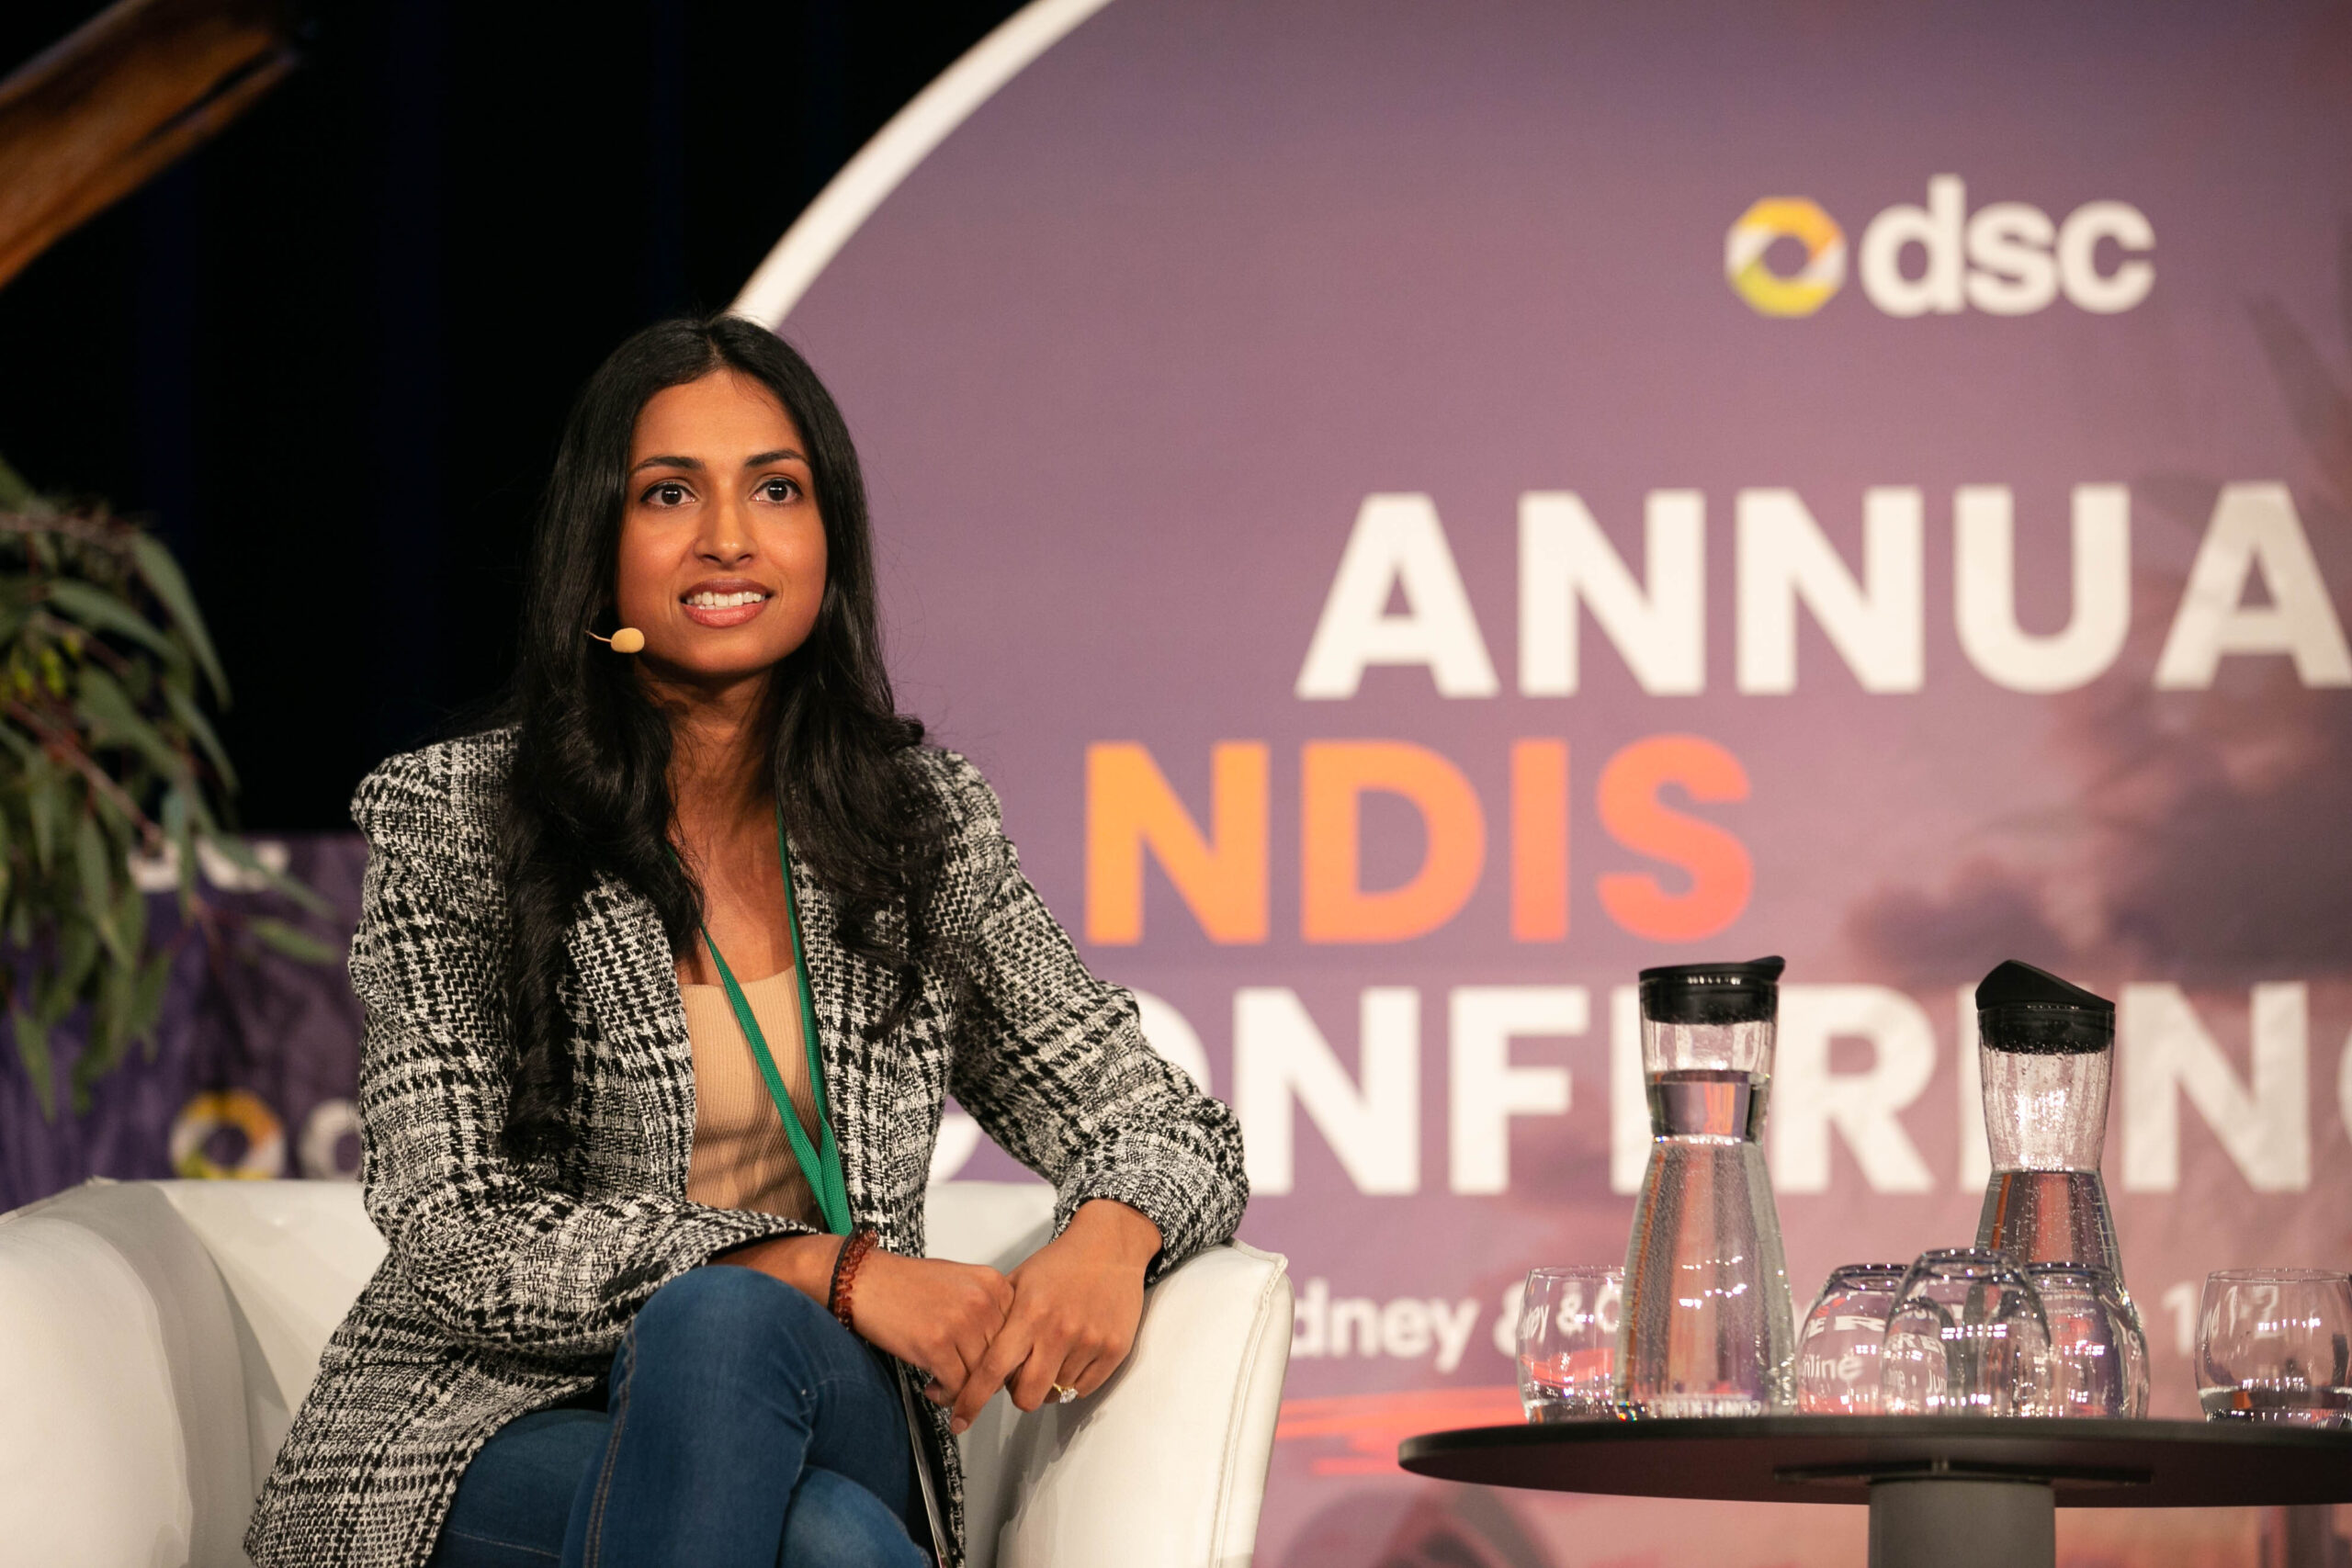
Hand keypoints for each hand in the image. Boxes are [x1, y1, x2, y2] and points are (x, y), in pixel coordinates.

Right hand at [717, 1234, 1013, 1406]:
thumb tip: (1001, 1345)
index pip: (1017, 1331)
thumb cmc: (906, 1282)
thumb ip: (985, 1305)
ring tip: (947, 1389)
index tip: (996, 1370)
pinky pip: (957, 1386)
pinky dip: (947, 1396)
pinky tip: (933, 1390)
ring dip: (966, 1391)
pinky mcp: (936, 1346)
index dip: (1007, 1356)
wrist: (862, 1280)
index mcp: (992, 1283)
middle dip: (988, 1378)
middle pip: (1002, 1355)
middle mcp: (982, 1301)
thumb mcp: (959, 1280)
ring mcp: (960, 1323)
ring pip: (981, 1375)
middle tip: (971, 1386)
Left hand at [951, 1199, 1161, 1433]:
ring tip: (1053, 1354)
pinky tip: (1072, 1356)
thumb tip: (969, 1357)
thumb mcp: (1019, 1280)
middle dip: (1018, 1394)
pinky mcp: (1114, 1349)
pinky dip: (1073, 1382)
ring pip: (1057, 1394)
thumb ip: (996, 1319)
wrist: (1110, 1246)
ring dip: (1048, 1384)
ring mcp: (1089, 1342)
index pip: (992, 1369)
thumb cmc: (1061, 1264)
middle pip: (1026, 1396)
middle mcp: (1059, 1331)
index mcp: (1029, 1313)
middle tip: (1022, 1375)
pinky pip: (1084, 1389)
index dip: (972, 1400)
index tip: (960, 1421)